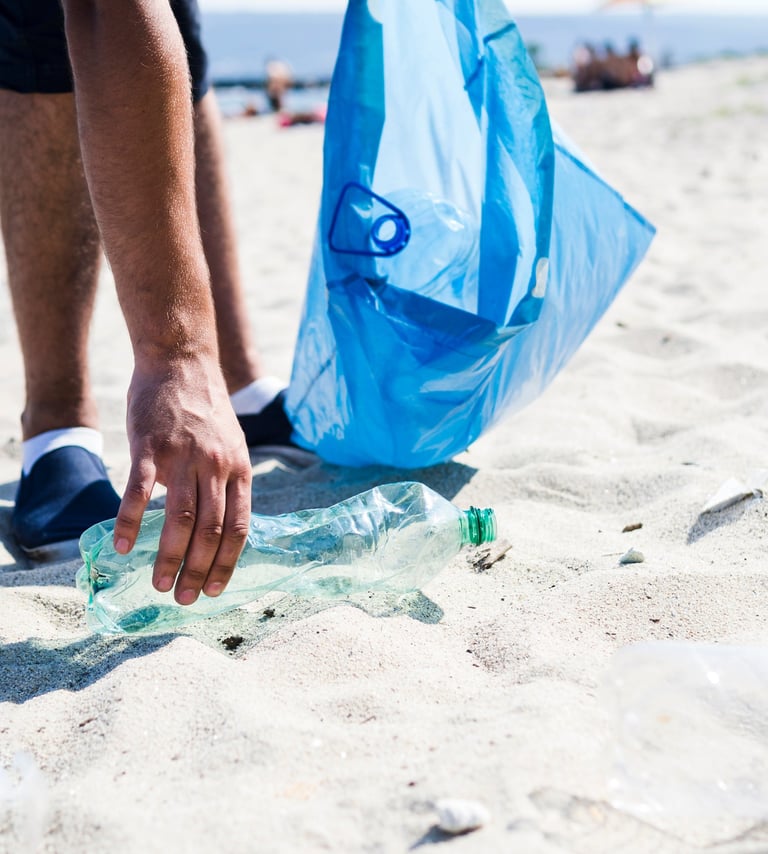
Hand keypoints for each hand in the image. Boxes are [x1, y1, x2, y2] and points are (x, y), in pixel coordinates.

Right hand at [113, 355, 251, 604]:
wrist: (182, 361)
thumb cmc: (205, 408)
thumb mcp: (232, 443)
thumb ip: (227, 480)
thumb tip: (222, 523)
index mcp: (238, 469)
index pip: (239, 527)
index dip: (227, 563)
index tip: (215, 590)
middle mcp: (216, 466)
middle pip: (211, 530)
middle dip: (199, 570)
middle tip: (185, 598)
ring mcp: (184, 456)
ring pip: (181, 517)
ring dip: (170, 556)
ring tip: (160, 584)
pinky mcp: (151, 446)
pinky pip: (140, 491)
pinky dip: (130, 521)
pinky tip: (123, 546)